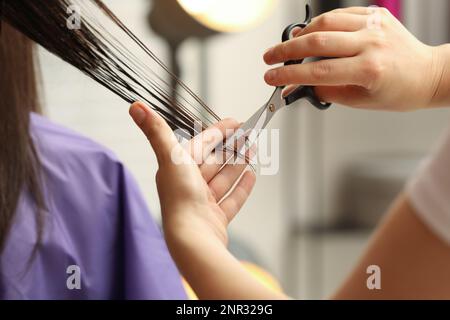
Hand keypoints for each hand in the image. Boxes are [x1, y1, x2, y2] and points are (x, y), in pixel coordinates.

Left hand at [129, 102, 255, 248]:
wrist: (192, 238)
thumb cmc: (179, 199)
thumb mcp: (170, 157)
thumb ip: (157, 131)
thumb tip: (135, 106)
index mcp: (177, 169)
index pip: (201, 144)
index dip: (218, 132)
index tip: (235, 123)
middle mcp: (189, 185)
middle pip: (214, 161)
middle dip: (232, 148)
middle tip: (250, 136)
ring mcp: (203, 203)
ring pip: (224, 179)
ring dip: (238, 164)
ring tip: (253, 151)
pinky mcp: (216, 218)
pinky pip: (232, 199)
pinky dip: (242, 187)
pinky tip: (252, 175)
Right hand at [263, 6, 449, 109]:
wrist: (426, 74)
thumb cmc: (399, 91)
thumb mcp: (360, 101)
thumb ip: (327, 91)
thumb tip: (299, 85)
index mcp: (370, 69)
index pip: (318, 71)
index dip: (289, 75)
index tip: (272, 77)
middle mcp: (372, 43)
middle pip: (317, 41)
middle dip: (286, 51)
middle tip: (270, 57)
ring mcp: (374, 25)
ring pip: (326, 21)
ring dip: (301, 34)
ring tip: (289, 46)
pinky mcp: (374, 14)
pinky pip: (339, 13)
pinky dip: (320, 23)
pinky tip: (311, 33)